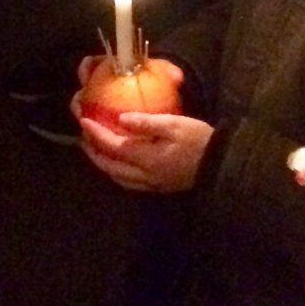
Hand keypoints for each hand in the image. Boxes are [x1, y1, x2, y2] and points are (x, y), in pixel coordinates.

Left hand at [78, 101, 209, 193]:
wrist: (221, 165)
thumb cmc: (198, 140)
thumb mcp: (174, 125)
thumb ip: (147, 123)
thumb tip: (121, 119)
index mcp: (148, 159)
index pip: (114, 147)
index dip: (96, 134)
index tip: (83, 120)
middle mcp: (146, 176)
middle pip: (111, 168)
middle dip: (94, 153)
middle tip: (84, 138)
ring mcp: (153, 184)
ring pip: (119, 178)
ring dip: (104, 165)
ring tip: (96, 150)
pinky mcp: (161, 187)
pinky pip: (130, 183)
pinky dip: (118, 173)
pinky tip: (119, 163)